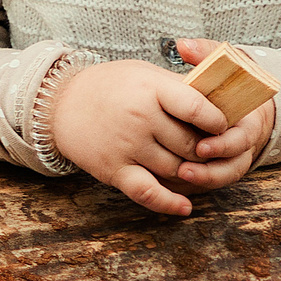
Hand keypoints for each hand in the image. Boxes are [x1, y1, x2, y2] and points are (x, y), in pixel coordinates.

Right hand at [46, 57, 238, 217]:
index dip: (217, 121)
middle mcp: (139, 117)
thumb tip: (221, 104)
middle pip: (190, 144)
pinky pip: (148, 192)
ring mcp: (126, 146)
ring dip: (189, 171)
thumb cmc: (109, 86)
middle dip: (205, 150)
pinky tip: (184, 207)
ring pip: (176, 169)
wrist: (59, 104)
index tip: (219, 125)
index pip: (198, 109)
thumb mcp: (145, 73)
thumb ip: (179, 88)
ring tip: (192, 165)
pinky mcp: (114, 169)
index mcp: (150, 89)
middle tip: (206, 148)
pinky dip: (168, 203)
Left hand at [174, 35, 276, 179]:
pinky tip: (172, 182)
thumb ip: (207, 53)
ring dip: (202, 179)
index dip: (225, 145)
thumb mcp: (224, 63)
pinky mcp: (220, 165)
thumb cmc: (228, 80)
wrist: (238, 98)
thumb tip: (184, 45)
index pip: (242, 137)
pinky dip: (196, 182)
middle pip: (234, 164)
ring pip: (223, 176)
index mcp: (248, 119)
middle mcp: (243, 142)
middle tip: (185, 169)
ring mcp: (233, 156)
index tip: (203, 147)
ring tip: (178, 177)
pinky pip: (212, 179)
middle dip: (210, 169)